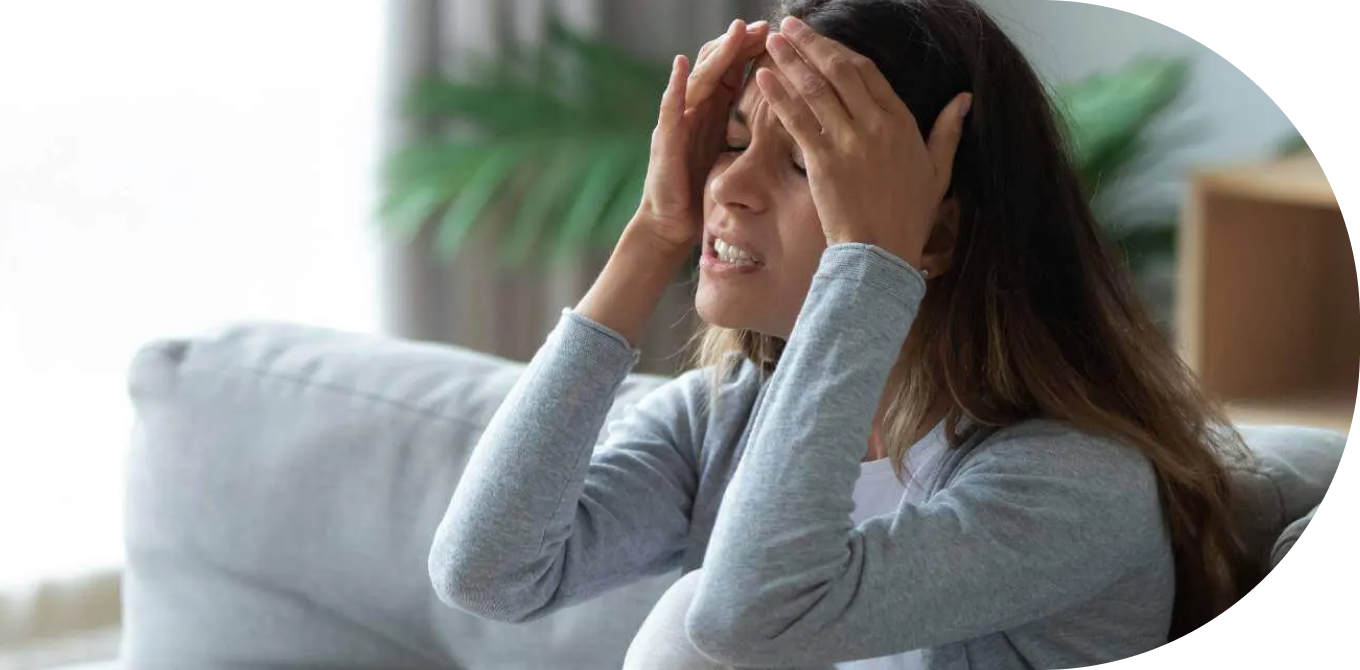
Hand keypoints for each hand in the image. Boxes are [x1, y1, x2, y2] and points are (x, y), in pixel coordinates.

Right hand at [632, 19, 768, 252]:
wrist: (672, 224)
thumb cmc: (701, 191)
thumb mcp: (731, 155)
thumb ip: (745, 131)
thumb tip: (784, 118)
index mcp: (713, 112)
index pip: (734, 70)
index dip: (753, 51)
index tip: (779, 35)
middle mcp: (694, 110)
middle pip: (717, 66)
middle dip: (738, 44)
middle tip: (762, 26)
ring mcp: (677, 122)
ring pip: (698, 79)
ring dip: (715, 56)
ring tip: (732, 34)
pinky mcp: (665, 140)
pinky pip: (669, 108)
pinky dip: (674, 85)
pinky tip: (680, 65)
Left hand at [756, 16, 970, 269]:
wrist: (881, 253)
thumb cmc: (907, 218)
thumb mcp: (938, 172)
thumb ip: (948, 131)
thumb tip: (965, 99)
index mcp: (902, 123)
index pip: (868, 72)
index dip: (841, 51)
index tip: (821, 40)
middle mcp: (876, 125)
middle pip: (839, 70)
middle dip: (811, 43)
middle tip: (789, 24)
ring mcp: (849, 141)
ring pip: (816, 89)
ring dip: (790, 61)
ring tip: (770, 41)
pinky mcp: (824, 161)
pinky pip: (798, 120)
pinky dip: (780, 96)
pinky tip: (764, 78)